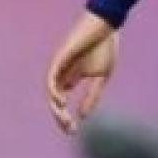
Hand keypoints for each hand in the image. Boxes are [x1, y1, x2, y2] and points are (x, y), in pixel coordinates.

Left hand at [46, 12, 118, 133]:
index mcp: (71, 78)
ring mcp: (59, 67)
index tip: (73, 131)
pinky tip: (61, 101)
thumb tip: (83, 116)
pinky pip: (52, 79)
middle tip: (69, 129)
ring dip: (56, 107)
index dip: (66, 118)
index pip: (61, 103)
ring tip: (64, 118)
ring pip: (51, 92)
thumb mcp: (102, 77)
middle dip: (60, 117)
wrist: (106, 26)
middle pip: (54, 100)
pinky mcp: (60, 59)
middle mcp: (62, 74)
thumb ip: (92, 95)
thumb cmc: (105, 48)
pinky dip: (54, 91)